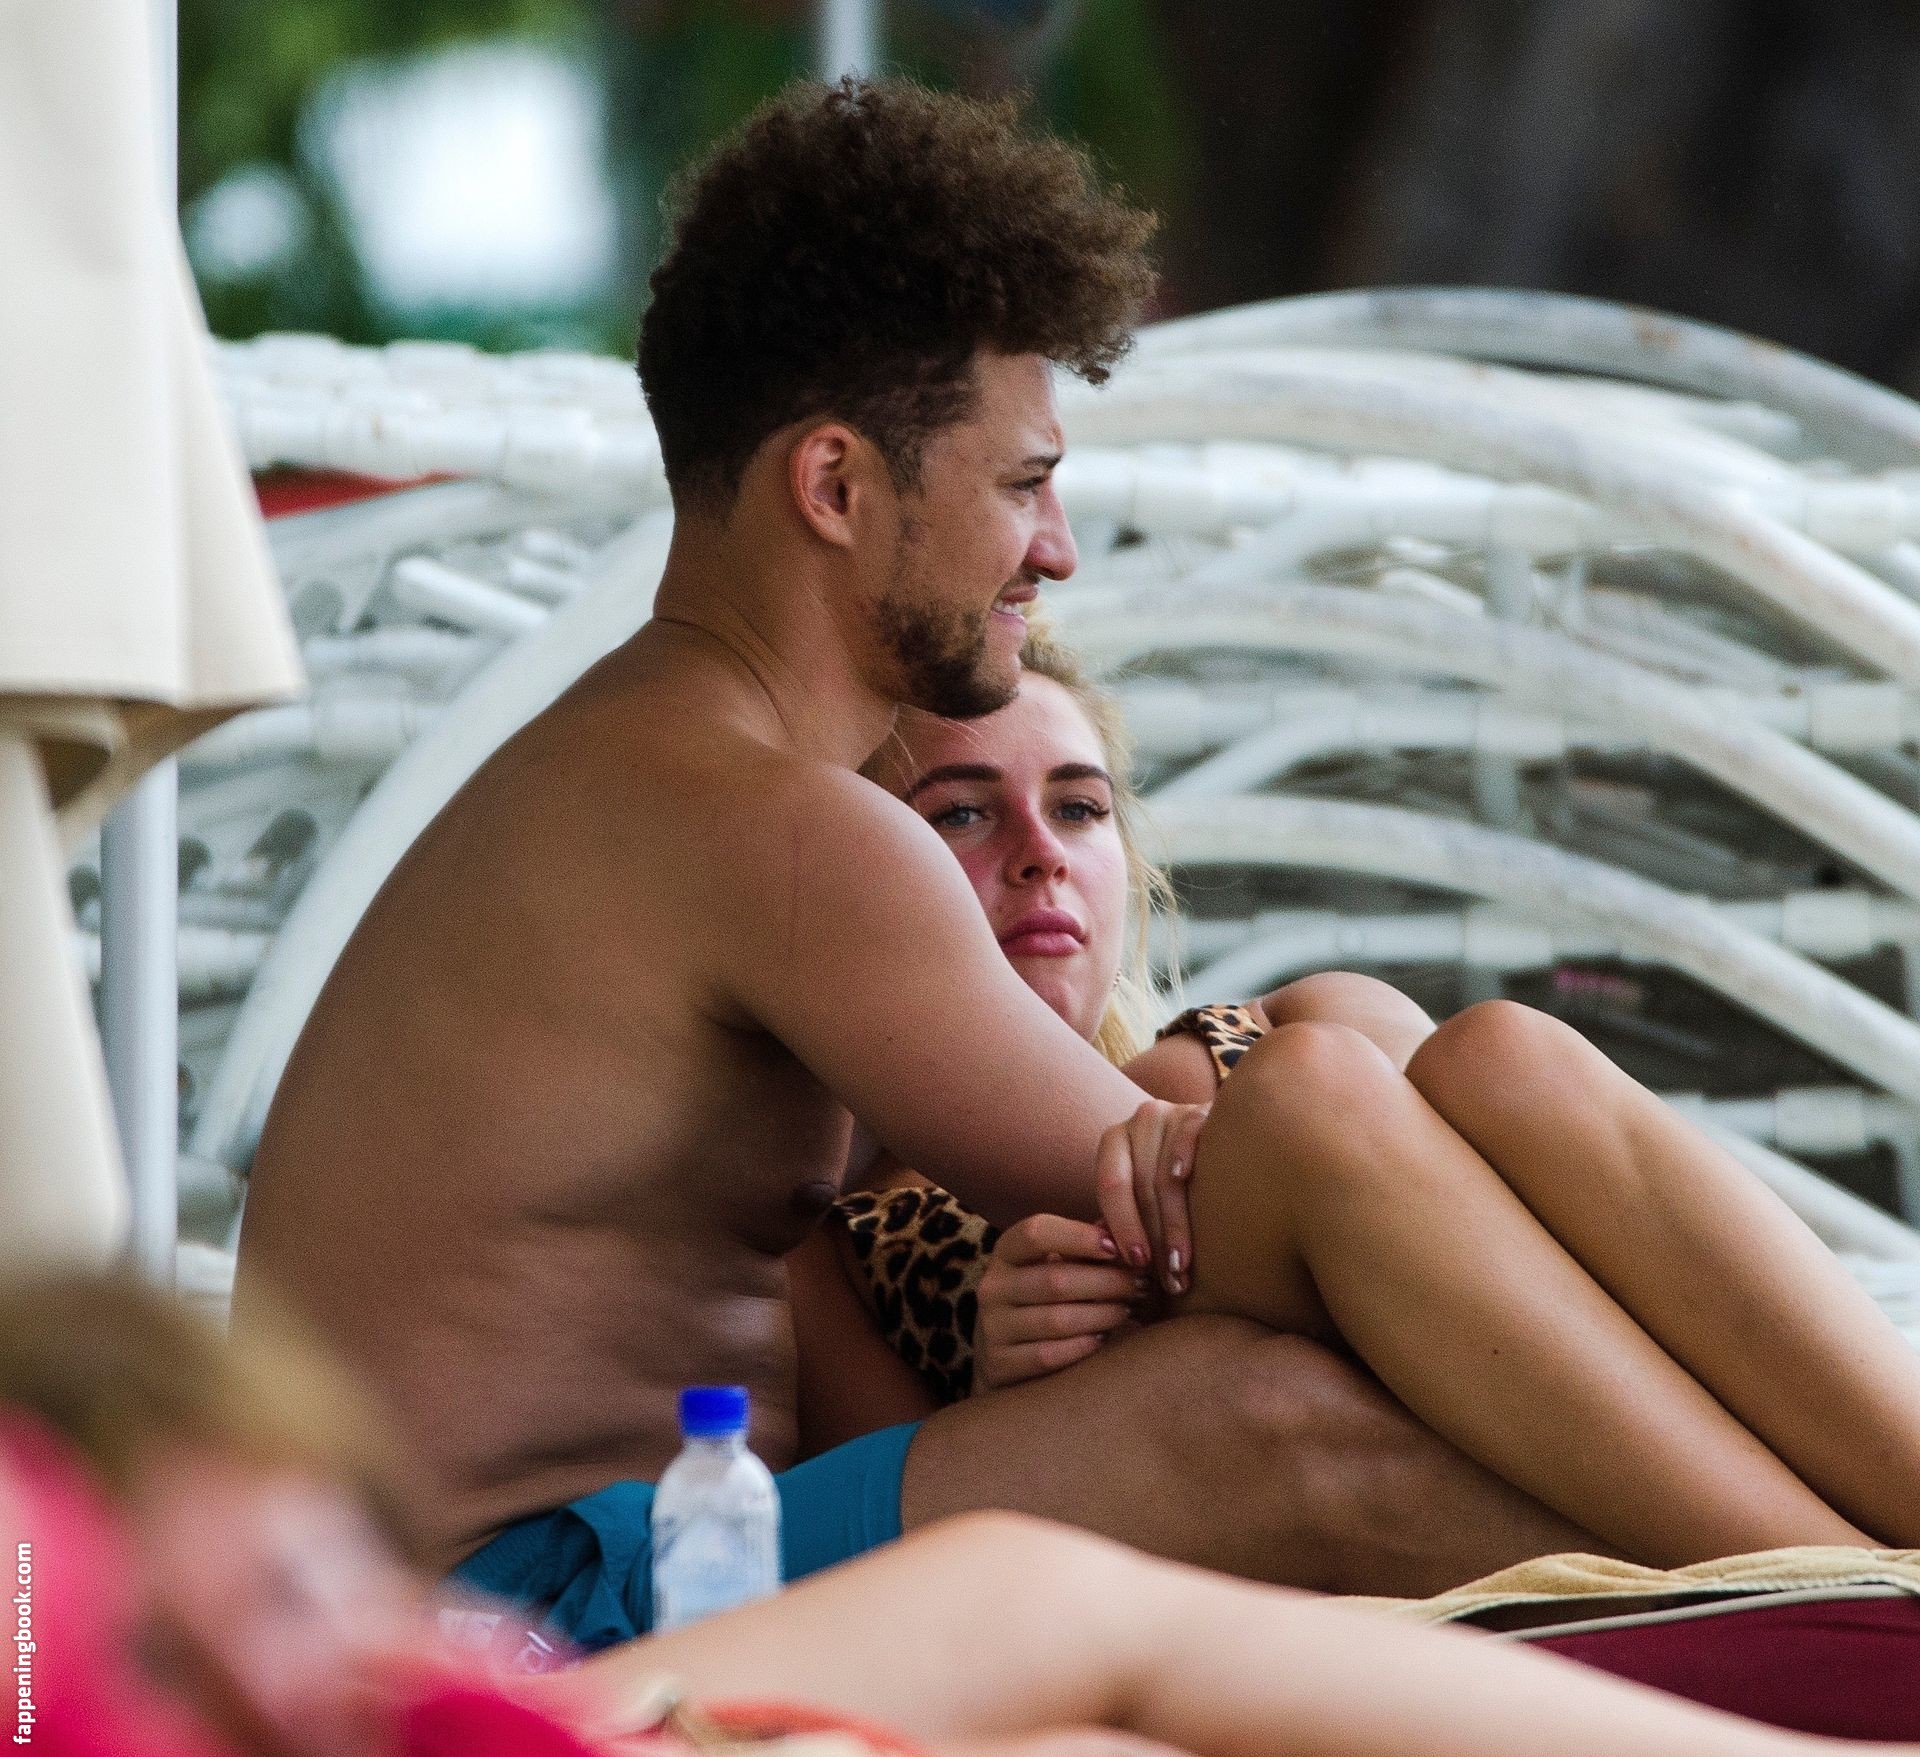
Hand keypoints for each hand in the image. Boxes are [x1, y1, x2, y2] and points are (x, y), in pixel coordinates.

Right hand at [974, 1213, 1147, 1391]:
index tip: (1117, 1247)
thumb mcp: (1055, 1264)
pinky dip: (1082, 1346)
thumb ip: (1085, 1247)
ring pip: (1056, 1320)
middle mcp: (992, 1287)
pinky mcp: (999, 1364)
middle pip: (1055, 1279)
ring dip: (1102, 1315)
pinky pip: (1049, 1355)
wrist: (1004, 1355)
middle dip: (1107, 1282)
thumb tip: (1122, 1231)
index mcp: (1006, 1252)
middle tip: (1140, 1285)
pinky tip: (1103, 1339)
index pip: (1036, 1232)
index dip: (1080, 1237)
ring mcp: (992, 1328)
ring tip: (1127, 1310)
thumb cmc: (1044, 1299)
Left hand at [1094, 1099, 1206, 1294]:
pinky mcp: (1203, 1111)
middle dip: (1153, 1239)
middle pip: (1140, 1185)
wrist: (1229, 1139)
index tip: (1136, 1263)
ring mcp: (1172, 1113)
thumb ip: (1129, 1216)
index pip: (1111, 1186)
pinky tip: (1184, 1178)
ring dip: (1174, 1225)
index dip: (1122, 1225)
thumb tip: (1109, 1262)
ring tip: (1182, 1265)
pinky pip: (1190, 1134)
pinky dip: (1184, 1155)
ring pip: (1165, 1174)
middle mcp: (1140, 1121)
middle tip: (1168, 1281)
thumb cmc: (1179, 1179)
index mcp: (1116, 1140)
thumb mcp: (1148, 1191)